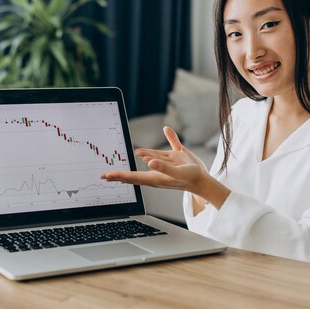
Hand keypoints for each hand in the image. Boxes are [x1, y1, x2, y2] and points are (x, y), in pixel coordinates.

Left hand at [101, 127, 230, 208]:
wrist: (205, 180)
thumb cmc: (191, 178)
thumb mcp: (177, 173)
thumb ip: (163, 167)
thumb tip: (149, 162)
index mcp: (154, 176)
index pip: (132, 176)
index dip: (118, 175)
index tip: (106, 176)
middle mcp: (157, 171)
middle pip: (134, 173)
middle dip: (119, 174)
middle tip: (104, 176)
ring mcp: (165, 164)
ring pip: (149, 157)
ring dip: (141, 155)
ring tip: (132, 155)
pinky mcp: (176, 157)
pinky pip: (167, 148)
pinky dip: (166, 139)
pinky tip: (167, 129)